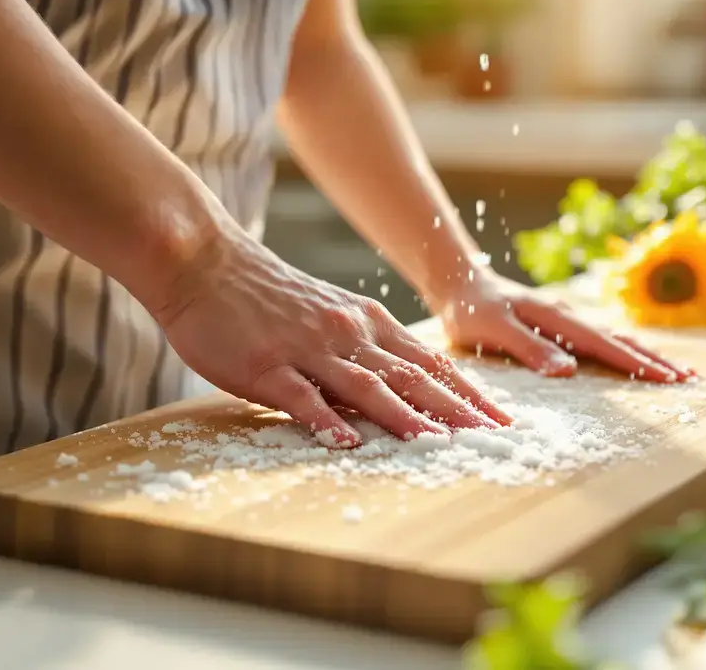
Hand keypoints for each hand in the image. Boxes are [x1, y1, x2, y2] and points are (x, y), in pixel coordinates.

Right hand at [155, 233, 511, 447]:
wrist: (205, 263)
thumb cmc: (264, 294)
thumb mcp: (327, 312)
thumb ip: (361, 347)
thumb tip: (395, 389)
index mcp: (365, 321)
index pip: (429, 362)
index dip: (467, 391)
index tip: (500, 417)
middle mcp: (348, 333)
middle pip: (412, 377)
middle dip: (457, 408)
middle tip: (495, 435)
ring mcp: (308, 349)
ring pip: (368, 387)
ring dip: (407, 417)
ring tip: (441, 443)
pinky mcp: (266, 367)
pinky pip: (303, 398)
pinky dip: (327, 421)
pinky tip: (349, 443)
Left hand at [432, 268, 692, 381]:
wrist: (460, 282)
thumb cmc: (471, 311)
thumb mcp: (493, 331)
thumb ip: (529, 349)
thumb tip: (568, 372)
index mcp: (557, 319)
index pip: (604, 346)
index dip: (637, 364)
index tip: (668, 378)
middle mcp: (568, 316)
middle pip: (620, 341)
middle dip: (655, 360)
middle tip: (691, 378)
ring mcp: (567, 318)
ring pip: (614, 338)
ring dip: (645, 354)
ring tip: (675, 371)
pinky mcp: (560, 323)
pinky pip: (600, 338)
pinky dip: (623, 349)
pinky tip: (634, 357)